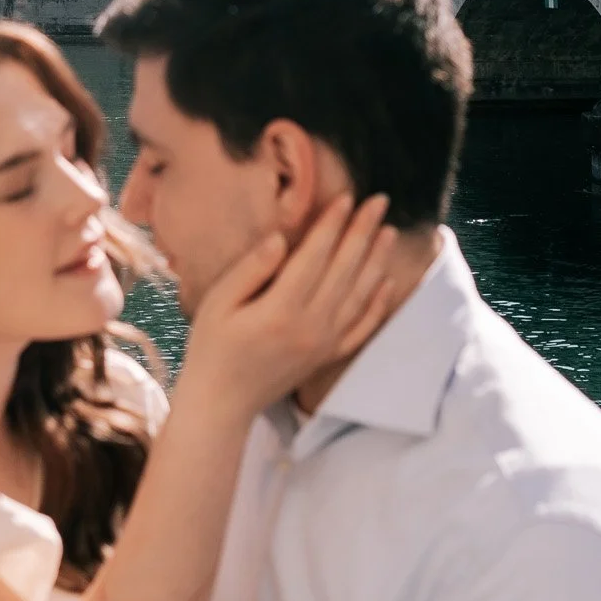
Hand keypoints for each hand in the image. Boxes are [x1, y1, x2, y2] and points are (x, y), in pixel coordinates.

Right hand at [176, 192, 397, 422]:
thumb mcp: (218, 303)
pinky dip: (377, 305)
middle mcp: (310, 326)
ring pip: (359, 295)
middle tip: (379, 202)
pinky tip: (387, 283)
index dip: (332, 225)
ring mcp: (323, 343)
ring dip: (376, 261)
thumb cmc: (212, 348)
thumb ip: (251, 269)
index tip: (347, 198)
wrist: (222, 402)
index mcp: (280, 309)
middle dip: (363, 232)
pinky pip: (361, 328)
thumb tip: (280, 238)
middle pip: (344, 270)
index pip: (314, 257)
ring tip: (388, 232)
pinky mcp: (327, 356)